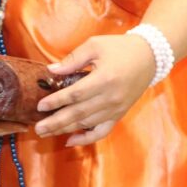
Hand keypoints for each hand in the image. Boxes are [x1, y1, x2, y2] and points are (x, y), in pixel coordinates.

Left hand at [34, 35, 154, 146]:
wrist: (148, 57)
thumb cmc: (119, 47)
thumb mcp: (95, 45)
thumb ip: (73, 59)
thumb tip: (51, 70)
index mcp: (103, 79)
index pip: (75, 95)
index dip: (56, 101)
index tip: (40, 106)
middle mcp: (110, 98)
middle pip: (78, 114)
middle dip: (56, 122)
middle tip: (37, 129)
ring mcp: (115, 109)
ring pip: (86, 124)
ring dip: (65, 130)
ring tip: (47, 132)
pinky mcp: (119, 114)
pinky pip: (102, 131)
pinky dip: (86, 139)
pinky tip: (71, 140)